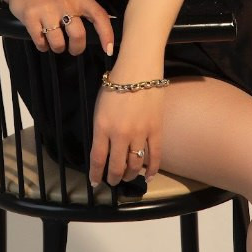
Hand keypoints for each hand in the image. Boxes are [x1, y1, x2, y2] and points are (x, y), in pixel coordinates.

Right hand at [7, 0, 114, 57]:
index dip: (106, 34)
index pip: (99, 16)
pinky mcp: (31, 17)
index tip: (109, 50)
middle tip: (73, 49)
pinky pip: (41, 43)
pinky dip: (43, 46)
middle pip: (78, 35)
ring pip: (58, 43)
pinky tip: (42, 39)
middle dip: (76, 48)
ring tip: (55, 42)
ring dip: (58, 48)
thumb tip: (103, 36)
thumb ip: (85, 12)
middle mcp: (65, 3)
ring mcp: (47, 10)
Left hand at [88, 64, 165, 186]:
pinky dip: (152, 170)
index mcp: (102, 126)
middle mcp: (120, 134)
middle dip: (113, 178)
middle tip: (112, 181)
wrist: (139, 69)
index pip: (97, 158)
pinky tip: (148, 177)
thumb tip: (104, 147)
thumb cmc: (116, 83)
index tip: (95, 182)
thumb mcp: (100, 107)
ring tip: (127, 176)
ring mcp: (140, 134)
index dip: (96, 174)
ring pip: (135, 164)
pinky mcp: (156, 130)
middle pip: (117, 166)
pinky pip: (155, 156)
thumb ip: (101, 128)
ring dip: (130, 174)